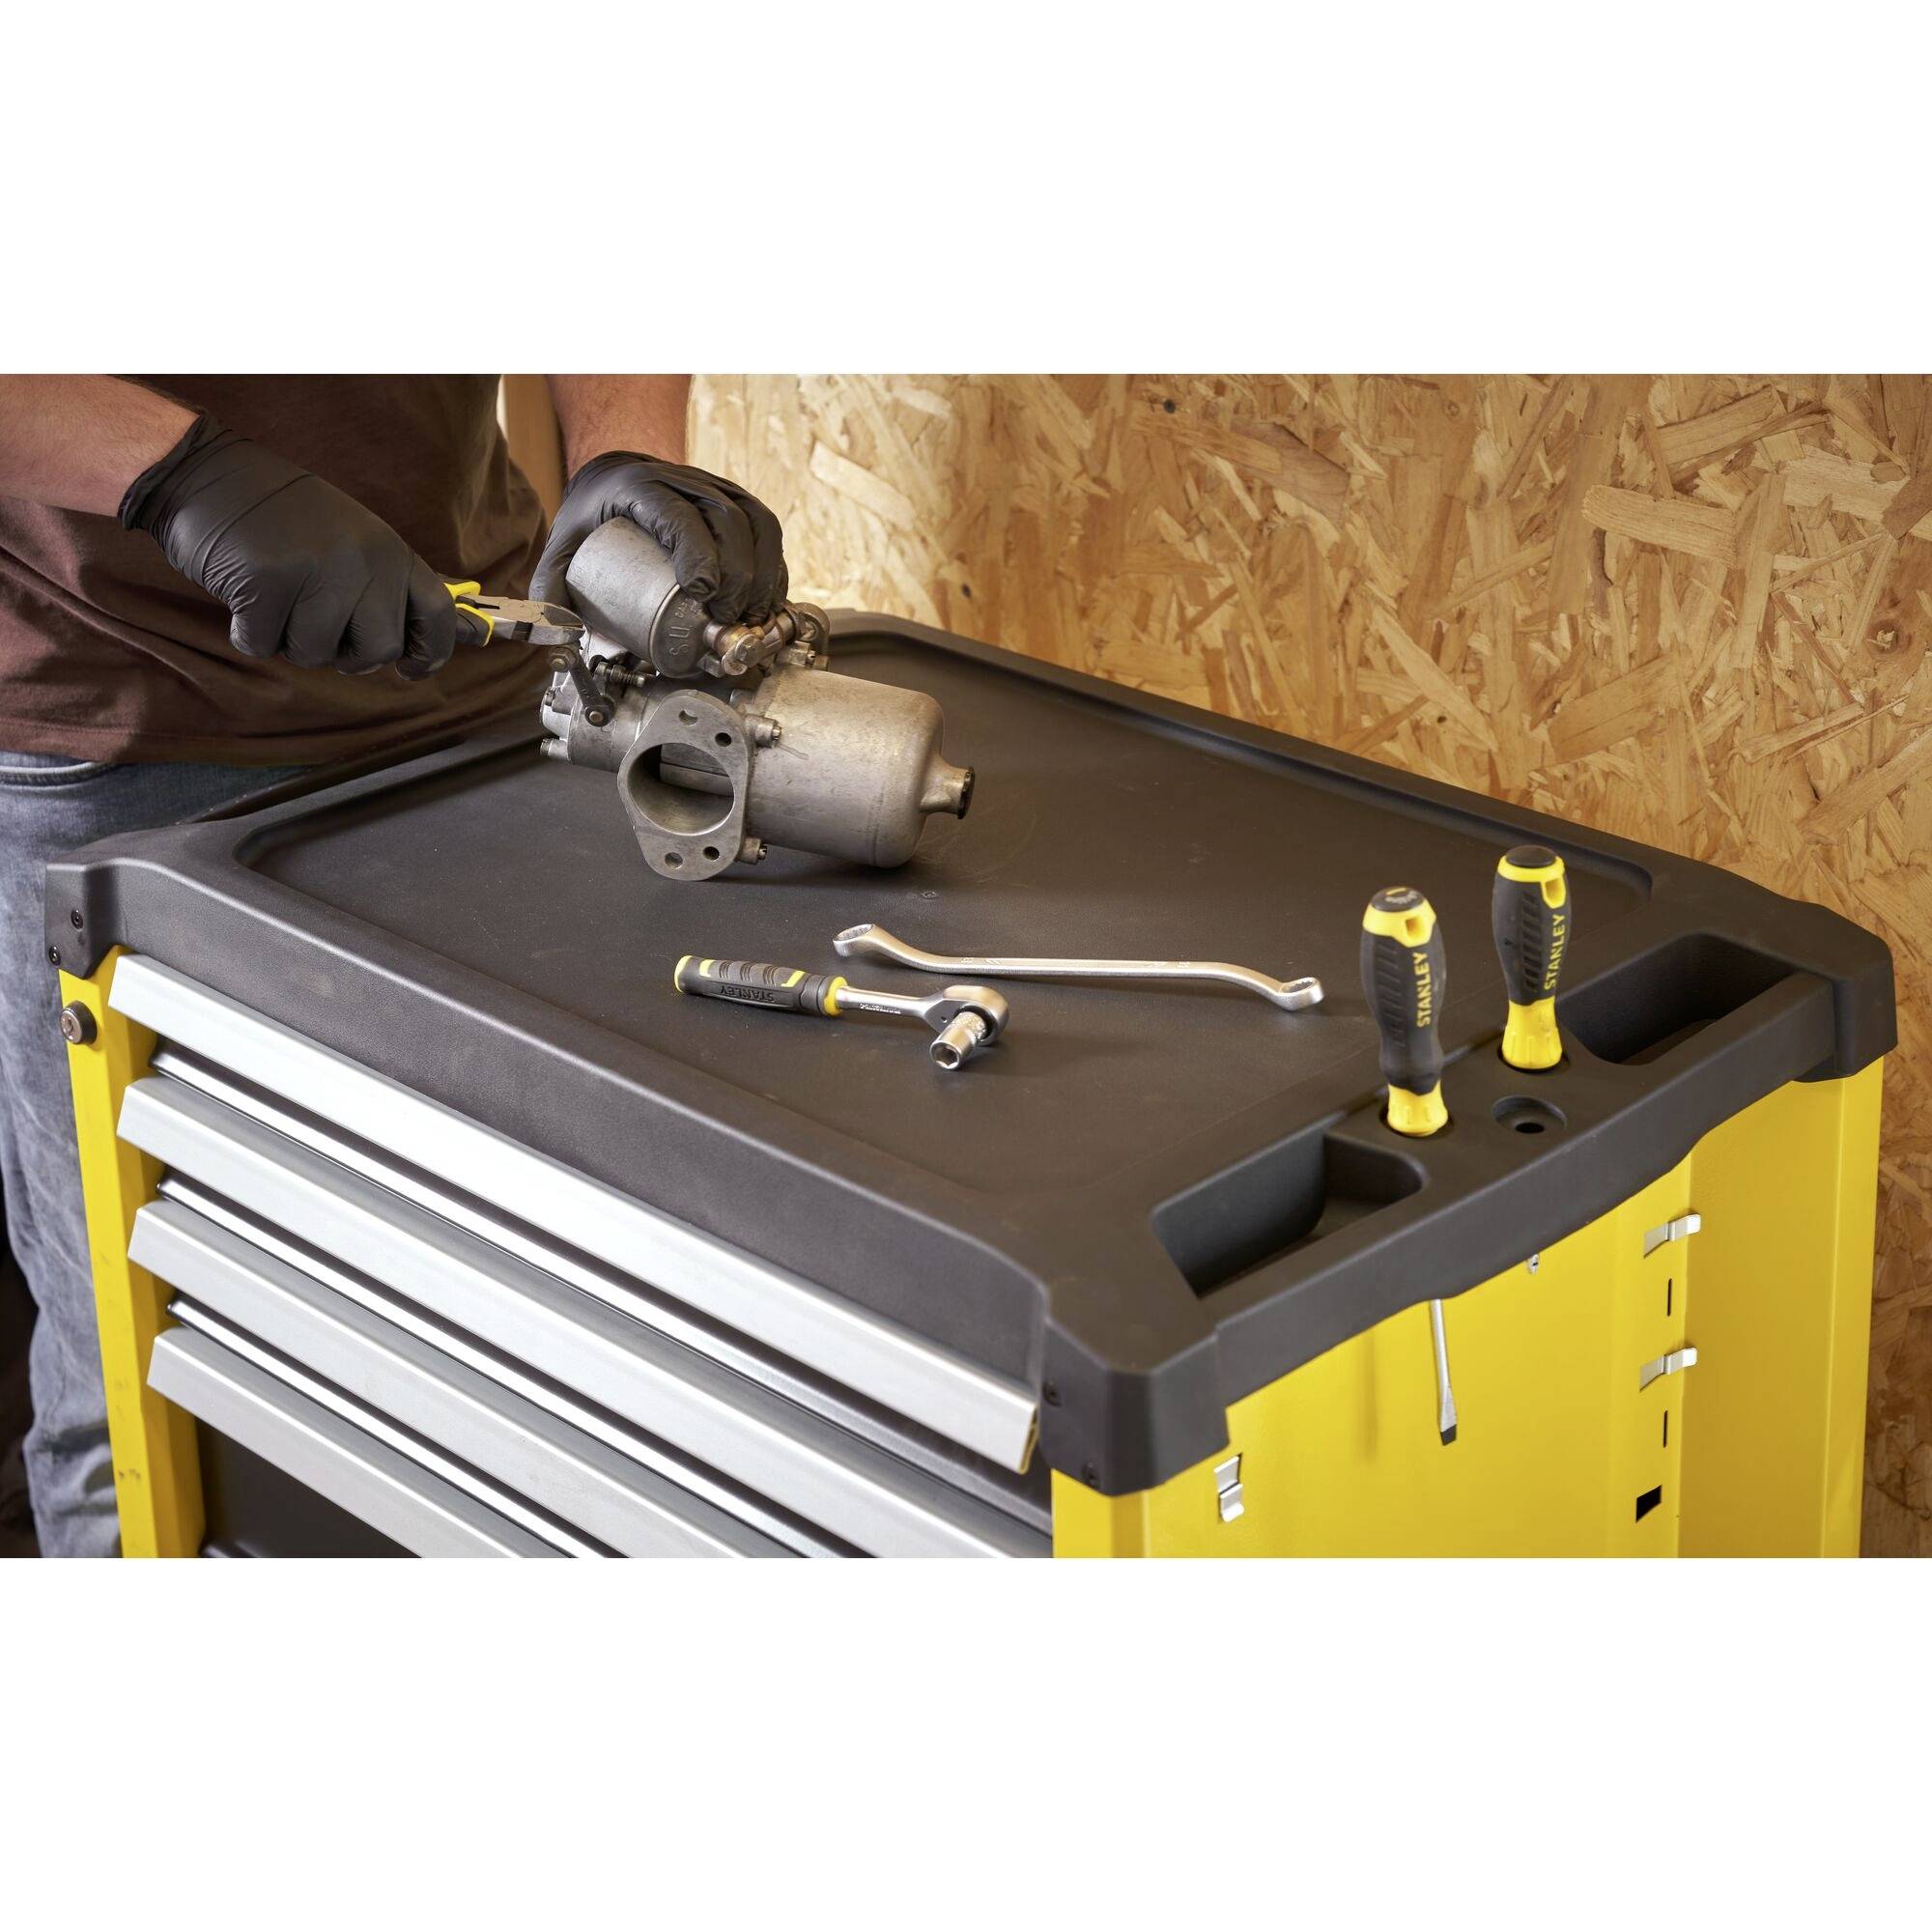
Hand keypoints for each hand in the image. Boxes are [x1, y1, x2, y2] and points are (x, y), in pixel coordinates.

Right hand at [120, 415, 456, 679]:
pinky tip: (243, 595)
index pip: (438, 614)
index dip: (430, 653)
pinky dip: (248, 632)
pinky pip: (263, 645)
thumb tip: (476, 633)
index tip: (409, 669)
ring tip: (277, 596)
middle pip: (379, 650)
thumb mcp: (358, 540)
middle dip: (346, 655)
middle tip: (316, 623)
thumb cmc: (284, 517)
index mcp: (390, 549)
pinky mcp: (266, 581)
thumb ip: (403, 589)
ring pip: (316, 655)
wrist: (205, 470)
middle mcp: (363, 558)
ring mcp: (316, 569)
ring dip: (290, 641)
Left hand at [530, 451, 786, 623]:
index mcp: (640, 487)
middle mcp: (683, 481)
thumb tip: (557, 639)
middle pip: (726, 520)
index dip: (697, 553)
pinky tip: (768, 599)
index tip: (702, 592)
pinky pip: (766, 528)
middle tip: (726, 617)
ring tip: (752, 614)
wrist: (616, 476)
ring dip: (762, 572)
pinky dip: (773, 566)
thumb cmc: (594, 515)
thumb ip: (550, 591)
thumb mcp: (563, 547)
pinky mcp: (736, 500)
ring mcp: (715, 487)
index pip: (678, 516)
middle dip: (736, 574)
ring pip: (755, 521)